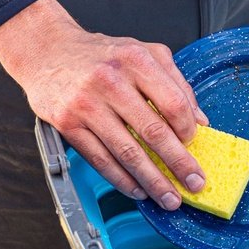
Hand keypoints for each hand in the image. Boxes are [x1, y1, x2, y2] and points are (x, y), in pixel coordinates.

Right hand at [0, 0, 206, 210]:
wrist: (47, 51)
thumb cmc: (100, 55)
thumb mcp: (143, 53)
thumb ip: (175, 83)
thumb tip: (200, 120)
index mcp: (135, 60)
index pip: (173, 103)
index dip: (188, 129)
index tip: (194, 144)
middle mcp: (111, 81)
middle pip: (153, 132)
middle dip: (179, 164)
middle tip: (195, 183)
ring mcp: (87, 104)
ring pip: (127, 152)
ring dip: (152, 181)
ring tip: (169, 198)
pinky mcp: (68, 124)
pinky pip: (100, 160)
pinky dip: (122, 180)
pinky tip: (138, 190)